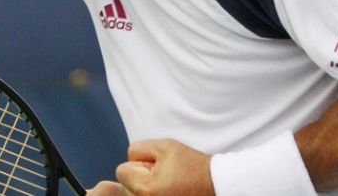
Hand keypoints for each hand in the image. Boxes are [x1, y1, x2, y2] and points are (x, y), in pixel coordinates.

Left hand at [86, 139, 214, 195]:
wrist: (215, 184)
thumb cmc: (191, 165)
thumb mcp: (164, 146)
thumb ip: (137, 149)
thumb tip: (128, 161)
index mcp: (145, 188)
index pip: (121, 171)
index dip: (138, 163)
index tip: (157, 166)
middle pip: (125, 185)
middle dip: (140, 177)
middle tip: (165, 175)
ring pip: (133, 194)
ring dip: (145, 188)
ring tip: (168, 184)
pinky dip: (152, 194)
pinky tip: (169, 191)